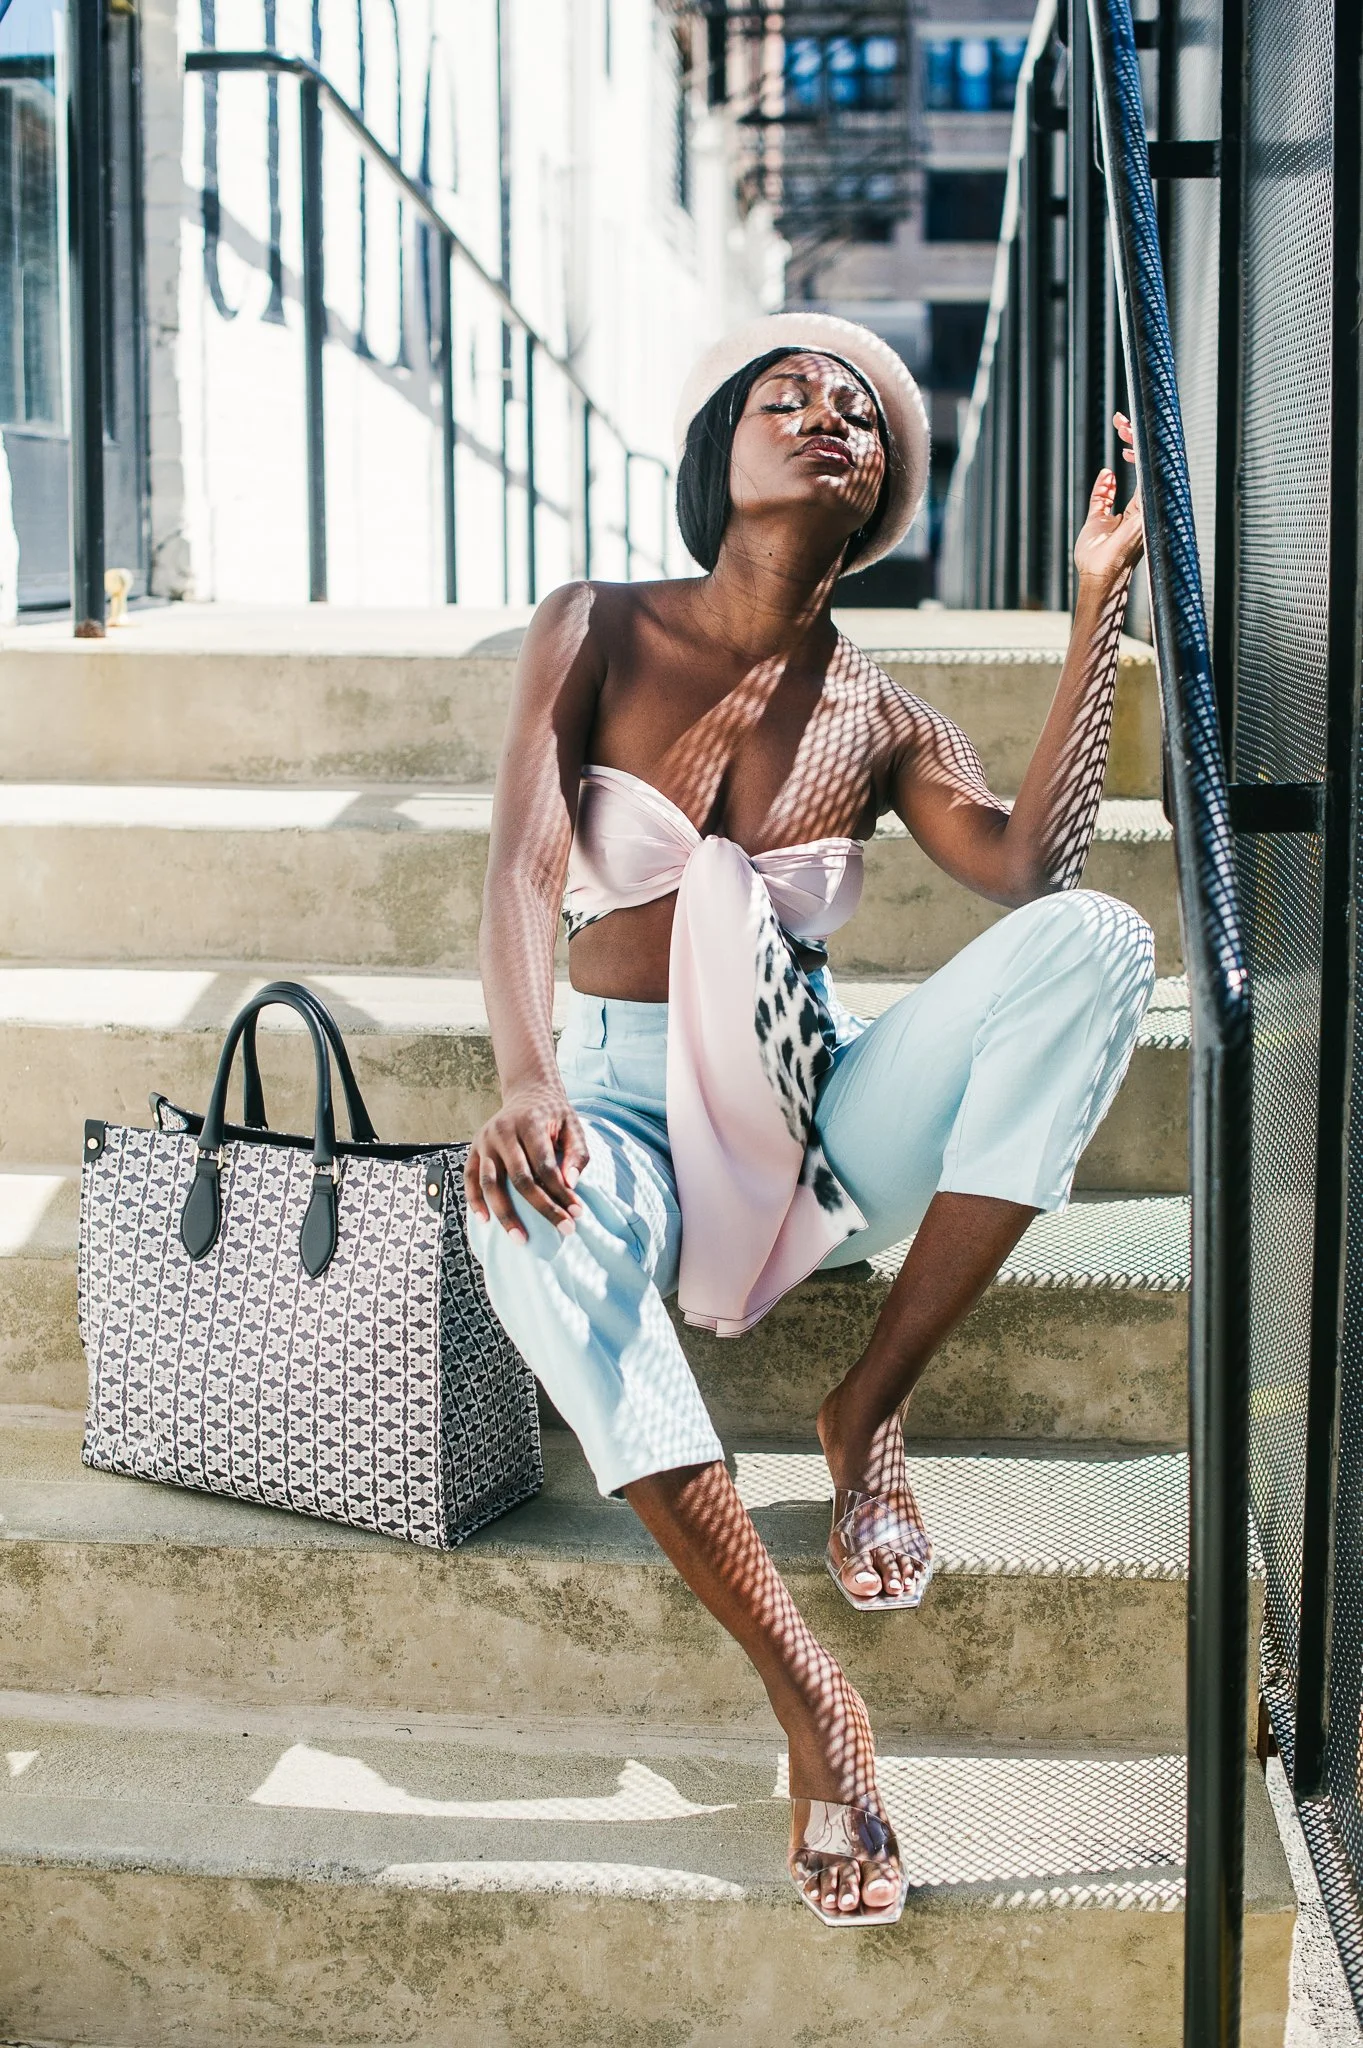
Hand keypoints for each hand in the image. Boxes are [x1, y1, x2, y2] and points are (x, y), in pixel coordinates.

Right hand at [465, 1084, 588, 1242]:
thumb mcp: (573, 1125)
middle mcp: (502, 1132)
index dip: (561, 1192)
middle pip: (520, 1179)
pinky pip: (469, 1177)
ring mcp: (484, 1141)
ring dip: (505, 1214)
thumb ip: (577, 1153)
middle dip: (542, 1208)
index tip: (577, 1213)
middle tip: (563, 1230)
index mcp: (529, 1123)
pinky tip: (484, 1220)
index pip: (545, 1166)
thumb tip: (571, 1184)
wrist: (528, 1092)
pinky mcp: (473, 1149)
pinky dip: (474, 1200)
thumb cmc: (554, 1114)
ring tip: (520, 1238)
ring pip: (491, 1183)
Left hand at [1073, 412, 1143, 584]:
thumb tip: (1108, 473)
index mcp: (1140, 506)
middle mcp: (1150, 503)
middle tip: (1120, 419)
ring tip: (1122, 423)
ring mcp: (1151, 506)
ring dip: (1137, 439)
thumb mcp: (1096, 518)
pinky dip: (1142, 456)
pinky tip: (1130, 442)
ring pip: (1152, 463)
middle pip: (1150, 459)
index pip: (1143, 466)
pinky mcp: (1147, 509)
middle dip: (1137, 434)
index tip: (1120, 428)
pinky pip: (1149, 476)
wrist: (1098, 575)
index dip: (1134, 444)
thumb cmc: (1097, 556)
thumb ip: (1102, 496)